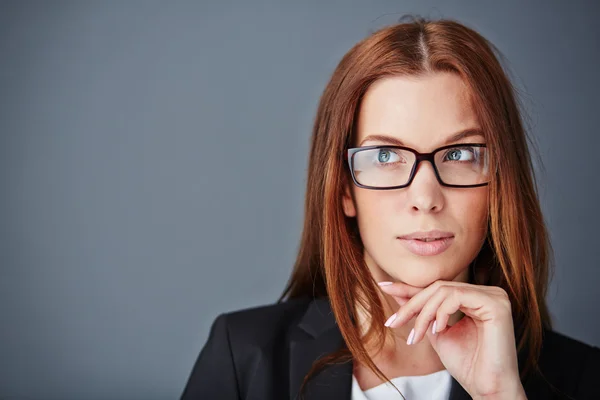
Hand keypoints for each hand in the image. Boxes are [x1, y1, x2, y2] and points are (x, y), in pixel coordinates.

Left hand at [378, 280, 526, 398]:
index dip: (408, 288)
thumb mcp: (436, 331)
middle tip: (393, 322)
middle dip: (411, 305)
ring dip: (423, 313)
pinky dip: (441, 312)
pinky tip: (438, 329)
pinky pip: (456, 296)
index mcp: (475, 298)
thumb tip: (397, 292)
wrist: (487, 388)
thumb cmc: (467, 364)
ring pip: (443, 291)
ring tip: (418, 335)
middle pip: (438, 287)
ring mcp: (495, 296)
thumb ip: (422, 311)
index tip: (383, 286)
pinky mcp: (497, 304)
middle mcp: (487, 293)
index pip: (437, 288)